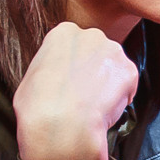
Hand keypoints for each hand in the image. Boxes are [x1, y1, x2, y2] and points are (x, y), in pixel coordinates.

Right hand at [12, 22, 138, 159]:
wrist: (59, 126)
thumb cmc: (37, 107)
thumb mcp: (31, 77)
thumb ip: (50, 68)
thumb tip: (53, 78)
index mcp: (64, 33)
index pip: (77, 45)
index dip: (75, 67)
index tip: (72, 82)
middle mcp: (91, 36)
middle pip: (98, 53)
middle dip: (95, 71)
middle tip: (85, 95)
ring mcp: (113, 52)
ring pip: (115, 68)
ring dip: (109, 84)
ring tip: (93, 105)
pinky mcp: (129, 72)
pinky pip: (128, 86)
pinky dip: (121, 99)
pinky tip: (105, 110)